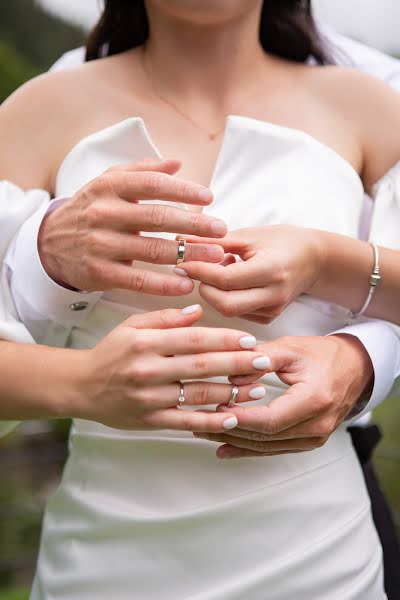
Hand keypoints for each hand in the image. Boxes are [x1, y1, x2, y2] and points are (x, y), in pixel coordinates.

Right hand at [39, 158, 226, 293]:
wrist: (51, 243)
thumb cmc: (91, 209)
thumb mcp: (108, 182)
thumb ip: (142, 170)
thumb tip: (177, 163)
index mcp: (109, 187)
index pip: (152, 184)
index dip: (184, 190)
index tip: (209, 197)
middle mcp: (104, 214)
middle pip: (157, 217)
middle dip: (194, 224)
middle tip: (221, 230)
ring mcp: (101, 245)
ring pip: (152, 250)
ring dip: (188, 254)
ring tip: (214, 256)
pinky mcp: (100, 272)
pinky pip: (138, 280)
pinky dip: (164, 284)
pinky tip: (187, 284)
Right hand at [74, 304, 270, 430]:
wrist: (81, 386)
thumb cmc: (110, 353)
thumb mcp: (132, 326)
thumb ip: (166, 317)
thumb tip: (199, 310)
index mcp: (146, 342)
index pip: (194, 339)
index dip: (225, 339)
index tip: (250, 339)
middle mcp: (148, 369)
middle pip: (202, 366)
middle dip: (237, 363)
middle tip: (265, 362)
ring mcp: (149, 398)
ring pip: (198, 395)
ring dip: (231, 392)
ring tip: (257, 389)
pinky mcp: (150, 421)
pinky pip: (186, 422)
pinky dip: (211, 421)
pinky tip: (232, 417)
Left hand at [177, 225, 321, 321]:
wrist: (314, 259)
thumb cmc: (281, 241)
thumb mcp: (249, 236)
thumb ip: (215, 242)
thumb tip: (180, 242)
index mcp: (271, 270)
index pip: (225, 279)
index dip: (200, 271)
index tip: (182, 261)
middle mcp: (274, 295)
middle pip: (224, 304)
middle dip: (205, 287)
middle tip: (200, 268)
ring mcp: (272, 310)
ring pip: (229, 310)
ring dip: (215, 291)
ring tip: (223, 268)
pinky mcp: (268, 318)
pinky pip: (237, 313)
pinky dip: (227, 297)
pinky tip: (234, 280)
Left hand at [193, 334, 372, 457]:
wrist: (355, 368)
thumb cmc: (323, 355)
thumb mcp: (291, 348)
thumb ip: (259, 359)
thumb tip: (230, 376)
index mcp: (314, 400)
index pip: (270, 420)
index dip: (241, 418)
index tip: (217, 409)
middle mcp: (317, 424)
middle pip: (265, 437)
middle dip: (229, 431)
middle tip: (199, 421)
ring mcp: (315, 437)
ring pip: (267, 446)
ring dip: (234, 441)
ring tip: (205, 432)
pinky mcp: (310, 441)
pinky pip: (275, 449)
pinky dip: (248, 449)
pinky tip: (225, 449)